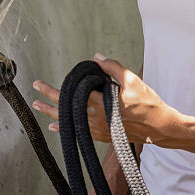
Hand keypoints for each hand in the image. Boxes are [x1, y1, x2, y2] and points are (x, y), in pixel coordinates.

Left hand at [31, 53, 179, 146]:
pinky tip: (57, 127)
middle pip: (66, 110)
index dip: (53, 90)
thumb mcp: (132, 80)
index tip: (40, 84)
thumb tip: (97, 57)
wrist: (159, 127)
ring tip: (40, 108)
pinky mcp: (104, 136)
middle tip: (35, 93)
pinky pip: (80, 132)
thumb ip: (113, 68)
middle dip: (48, 101)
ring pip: (70, 122)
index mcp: (102, 103)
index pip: (71, 95)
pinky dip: (67, 129)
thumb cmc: (148, 104)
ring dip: (53, 115)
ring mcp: (99, 129)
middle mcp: (97, 118)